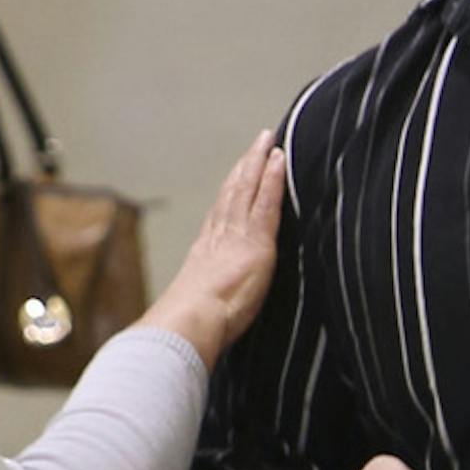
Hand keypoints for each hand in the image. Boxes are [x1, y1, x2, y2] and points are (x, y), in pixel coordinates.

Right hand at [148, 133, 285, 367]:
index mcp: (205, 255)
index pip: (219, 216)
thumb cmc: (191, 328)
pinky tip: (279, 160)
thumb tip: (197, 323)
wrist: (190, 324)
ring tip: (268, 141)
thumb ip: (203, 308)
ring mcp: (236, 235)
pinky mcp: (255, 240)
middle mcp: (218, 238)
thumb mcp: (198, 312)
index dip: (229, 193)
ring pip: (247, 188)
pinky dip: (272, 178)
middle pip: (232, 194)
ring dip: (258, 162)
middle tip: (254, 145)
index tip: (236, 176)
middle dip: (243, 168)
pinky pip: (266, 201)